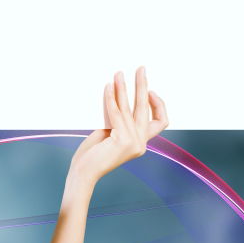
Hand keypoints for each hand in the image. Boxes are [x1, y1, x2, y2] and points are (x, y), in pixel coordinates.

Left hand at [69, 66, 167, 182]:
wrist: (82, 174)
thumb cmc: (91, 156)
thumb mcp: (109, 134)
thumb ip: (118, 121)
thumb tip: (118, 97)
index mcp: (140, 143)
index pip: (160, 122)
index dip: (157, 105)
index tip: (149, 91)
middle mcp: (141, 144)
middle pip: (146, 109)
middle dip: (143, 86)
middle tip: (141, 68)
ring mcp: (133, 143)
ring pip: (130, 108)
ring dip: (124, 88)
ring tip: (119, 73)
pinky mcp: (122, 141)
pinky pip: (116, 113)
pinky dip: (111, 98)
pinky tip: (107, 87)